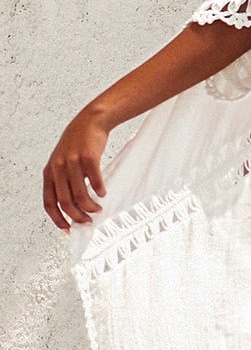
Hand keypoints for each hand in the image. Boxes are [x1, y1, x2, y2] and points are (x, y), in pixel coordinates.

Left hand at [43, 108, 109, 230]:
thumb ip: (64, 181)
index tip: (68, 228)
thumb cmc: (78, 143)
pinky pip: (94, 179)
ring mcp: (72, 162)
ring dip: (90, 206)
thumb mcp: (63, 162)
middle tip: (88, 221)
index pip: (49, 202)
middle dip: (77, 216)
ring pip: (79, 194)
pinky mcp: (88, 156)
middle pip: (65, 201)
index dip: (57, 219)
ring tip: (98, 208)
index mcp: (49, 172)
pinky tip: (103, 193)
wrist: (90, 121)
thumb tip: (73, 206)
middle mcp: (58, 168)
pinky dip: (99, 190)